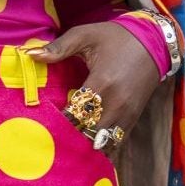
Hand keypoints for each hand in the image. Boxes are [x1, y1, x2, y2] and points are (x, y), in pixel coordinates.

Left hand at [29, 21, 161, 155]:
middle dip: (68, 138)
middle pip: (87, 132)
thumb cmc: (117, 37)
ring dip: (83, 146)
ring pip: (102, 142)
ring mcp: (126, 114)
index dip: (57, 122)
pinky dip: (100, 147)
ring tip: (64, 149)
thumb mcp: (86, 35)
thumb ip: (59, 47)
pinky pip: (116, 142)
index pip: (74, 113)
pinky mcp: (133, 118)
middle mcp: (115, 103)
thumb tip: (30, 55)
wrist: (154, 42)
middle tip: (47, 142)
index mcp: (102, 83)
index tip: (40, 125)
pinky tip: (85, 150)